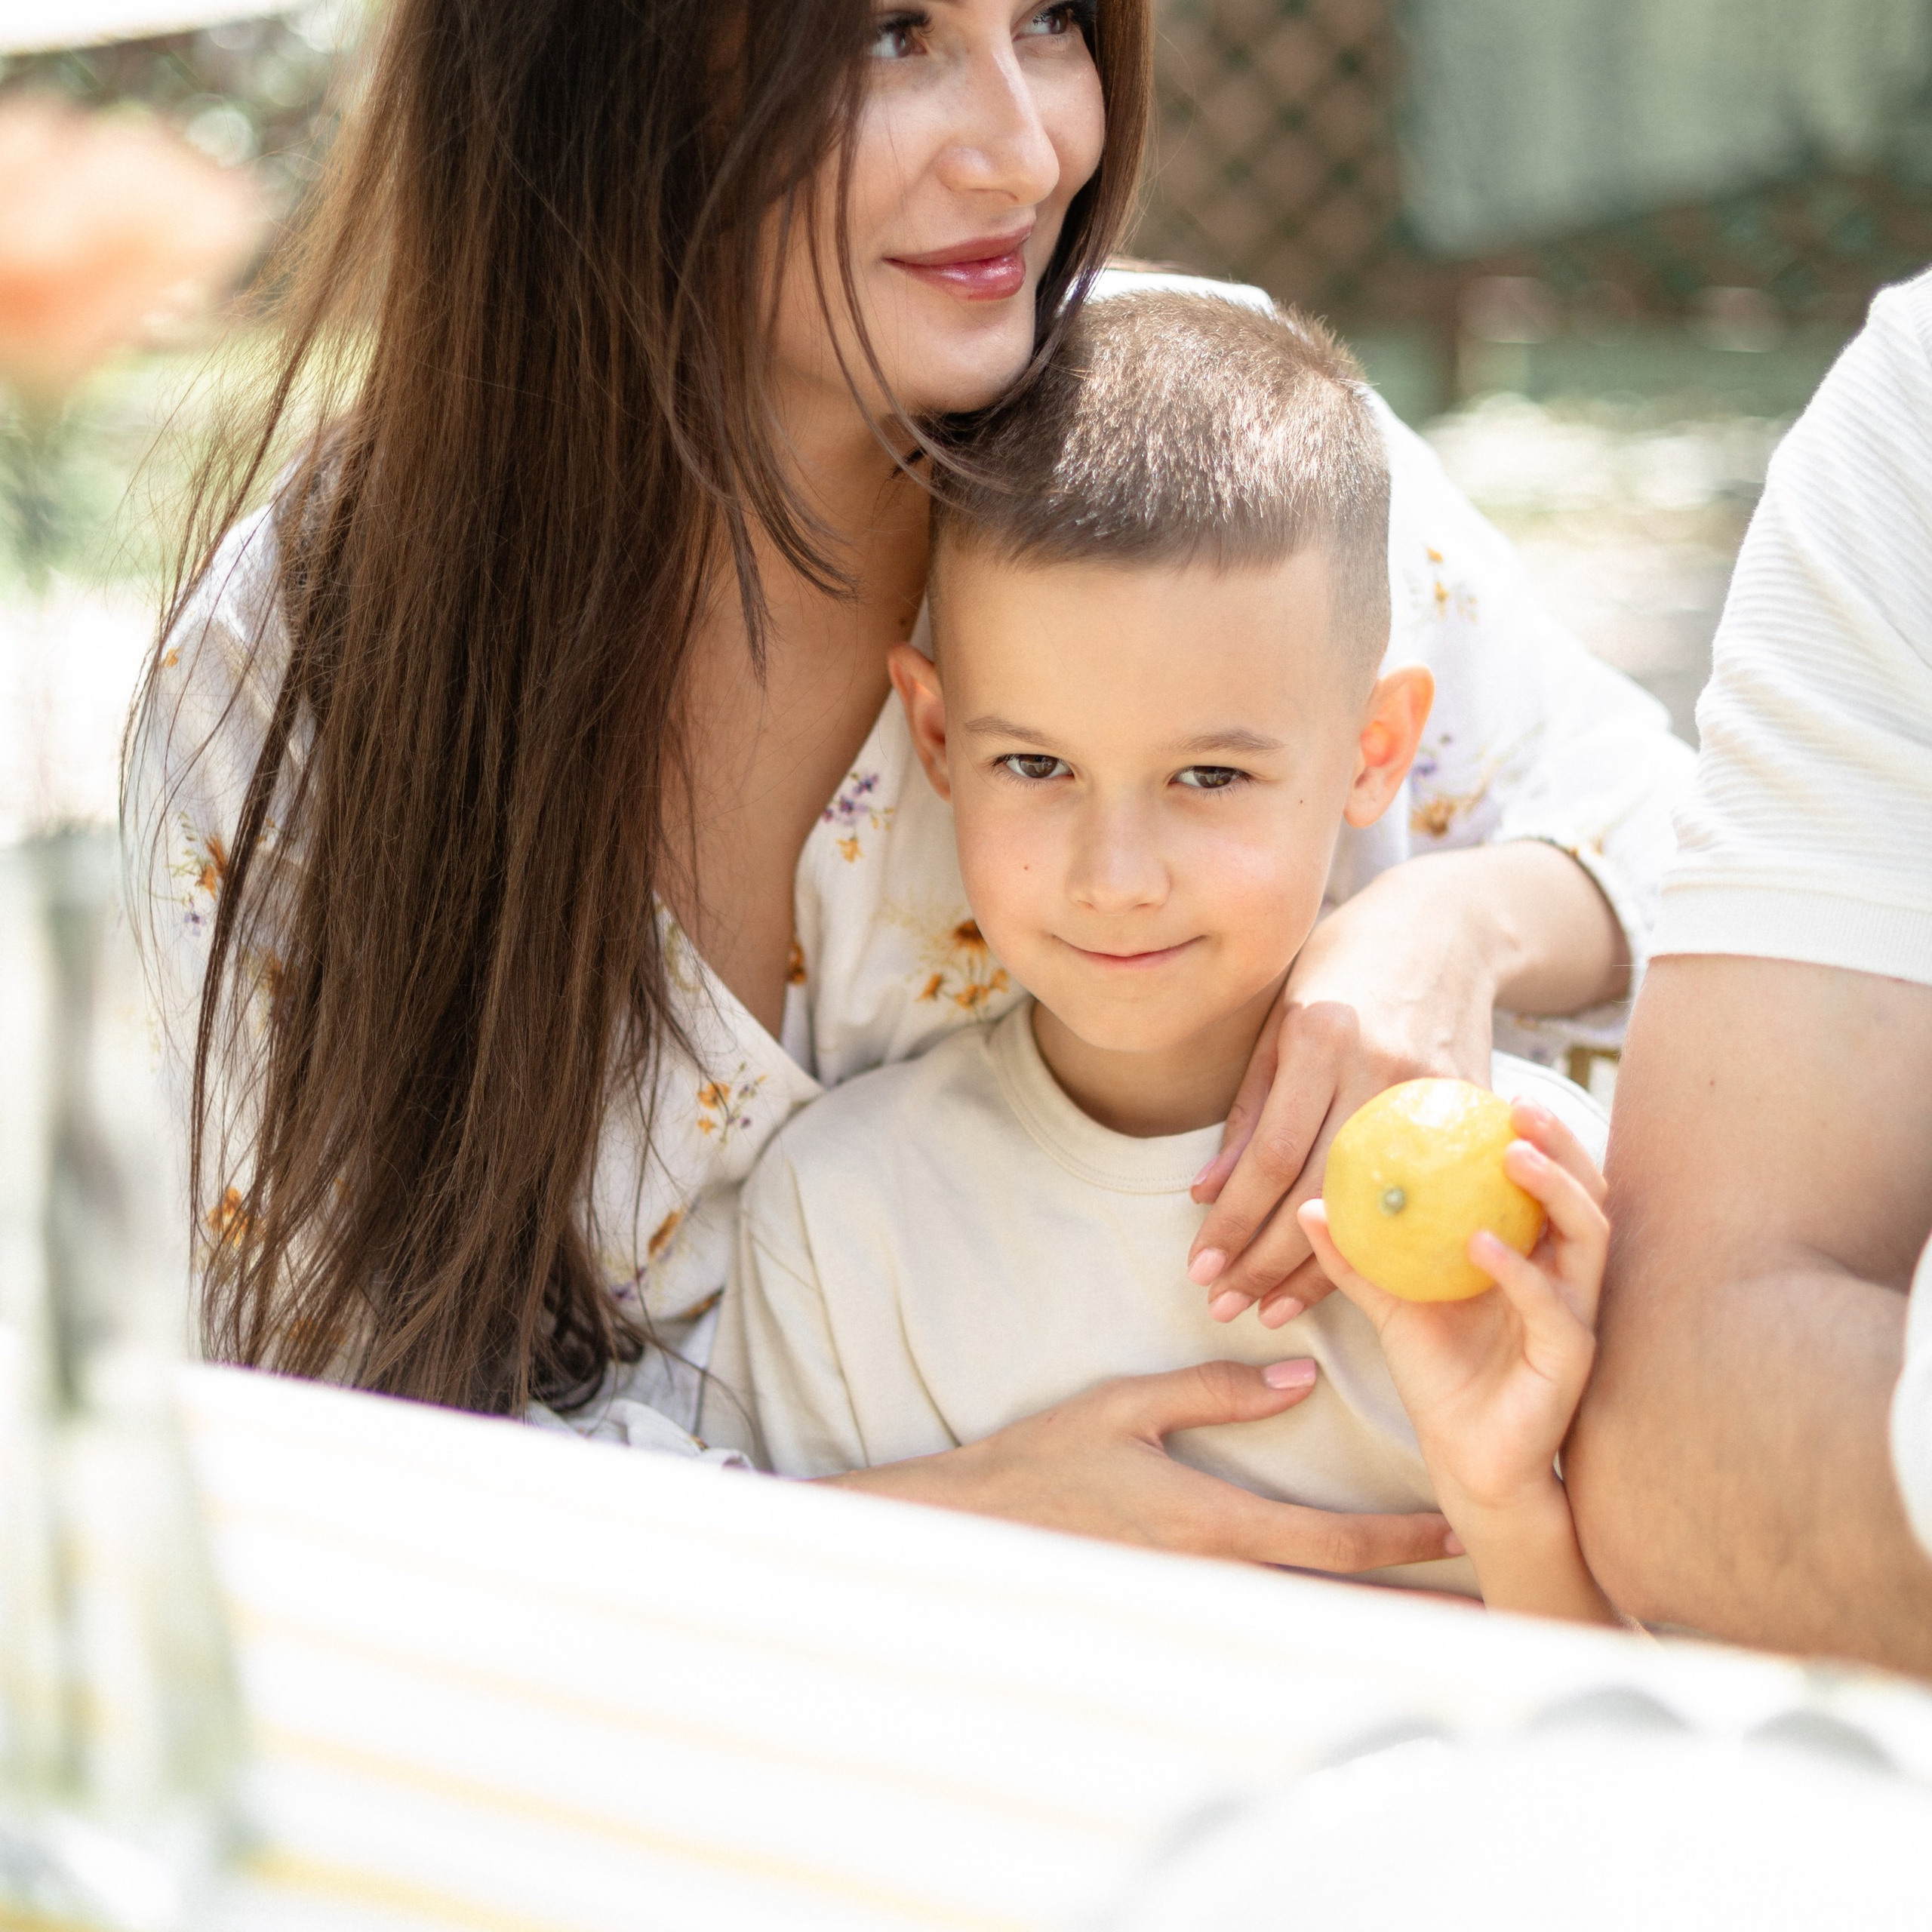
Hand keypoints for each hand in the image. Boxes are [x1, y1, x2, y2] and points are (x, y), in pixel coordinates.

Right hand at [828, 1359, 1457, 1573]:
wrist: (972, 1528)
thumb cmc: (1045, 1460)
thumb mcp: (1128, 1406)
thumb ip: (1216, 1393)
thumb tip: (1301, 1381)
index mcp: (1212, 1523)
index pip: (1331, 1540)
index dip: (1404, 1541)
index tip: (1463, 1534)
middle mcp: (1215, 1577)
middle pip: (1338, 1602)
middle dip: (1414, 1609)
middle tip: (1489, 1614)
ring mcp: (1194, 1605)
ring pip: (1306, 1623)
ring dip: (1373, 1625)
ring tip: (1441, 1629)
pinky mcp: (1175, 1610)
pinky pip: (1262, 1625)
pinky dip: (1315, 1626)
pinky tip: (1344, 1628)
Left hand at [1188, 843, 1624, 1328]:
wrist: (1445, 928)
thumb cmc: (1344, 967)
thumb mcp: (1280, 1020)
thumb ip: (1248, 1109)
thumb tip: (1205, 1194)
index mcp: (1322, 1036)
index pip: (1272, 1156)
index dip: (1234, 1222)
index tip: (1200, 1269)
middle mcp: (1380, 1067)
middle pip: (1320, 1193)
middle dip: (1265, 1261)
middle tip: (1222, 1307)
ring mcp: (1434, 1092)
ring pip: (1374, 1208)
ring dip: (1319, 1271)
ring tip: (1270, 1311)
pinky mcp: (1472, 1110)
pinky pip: (1423, 1197)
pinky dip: (1385, 1244)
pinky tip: (1350, 1279)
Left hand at [1298, 1099, 1617, 1622]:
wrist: (1466, 1461)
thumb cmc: (1440, 1374)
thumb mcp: (1392, 1303)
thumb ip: (1358, 1256)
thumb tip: (1307, 1203)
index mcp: (1535, 1252)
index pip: (1547, 1177)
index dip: (1531, 1132)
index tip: (1495, 1089)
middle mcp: (1567, 1274)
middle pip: (1585, 1191)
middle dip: (1561, 1143)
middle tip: (1520, 1105)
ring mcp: (1577, 1313)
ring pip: (1588, 1237)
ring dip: (1555, 1191)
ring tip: (1513, 1156)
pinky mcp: (1572, 1358)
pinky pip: (1553, 1306)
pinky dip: (1520, 1271)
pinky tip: (1482, 1245)